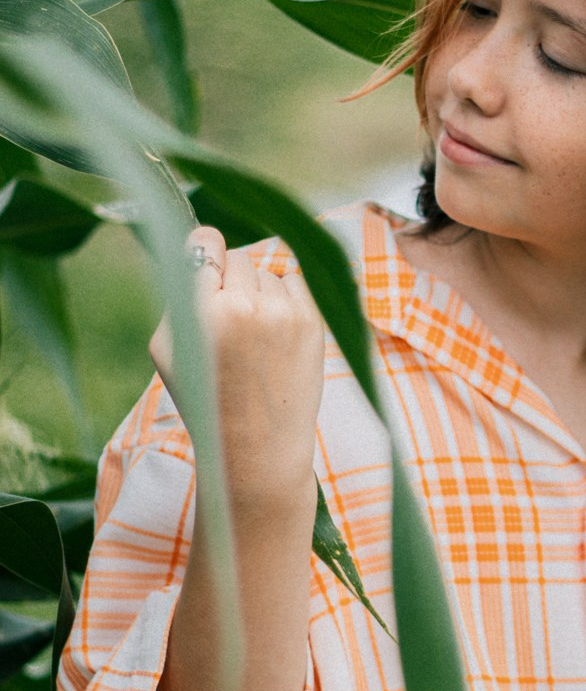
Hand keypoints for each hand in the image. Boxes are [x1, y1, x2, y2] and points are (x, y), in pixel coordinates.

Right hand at [149, 226, 323, 503]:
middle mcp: (247, 306)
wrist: (259, 448)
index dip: (205, 252)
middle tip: (229, 321)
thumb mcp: (168, 349)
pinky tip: (277, 337)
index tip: (206, 266)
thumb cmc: (206, 399)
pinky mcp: (313, 324)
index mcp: (203, 311)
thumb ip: (178, 293)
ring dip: (261, 294)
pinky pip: (296, 285)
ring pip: (269, 273)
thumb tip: (199, 245)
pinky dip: (286, 301)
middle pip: (239, 257)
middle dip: (231, 281)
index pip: (205, 242)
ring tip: (254, 339)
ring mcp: (285, 314)